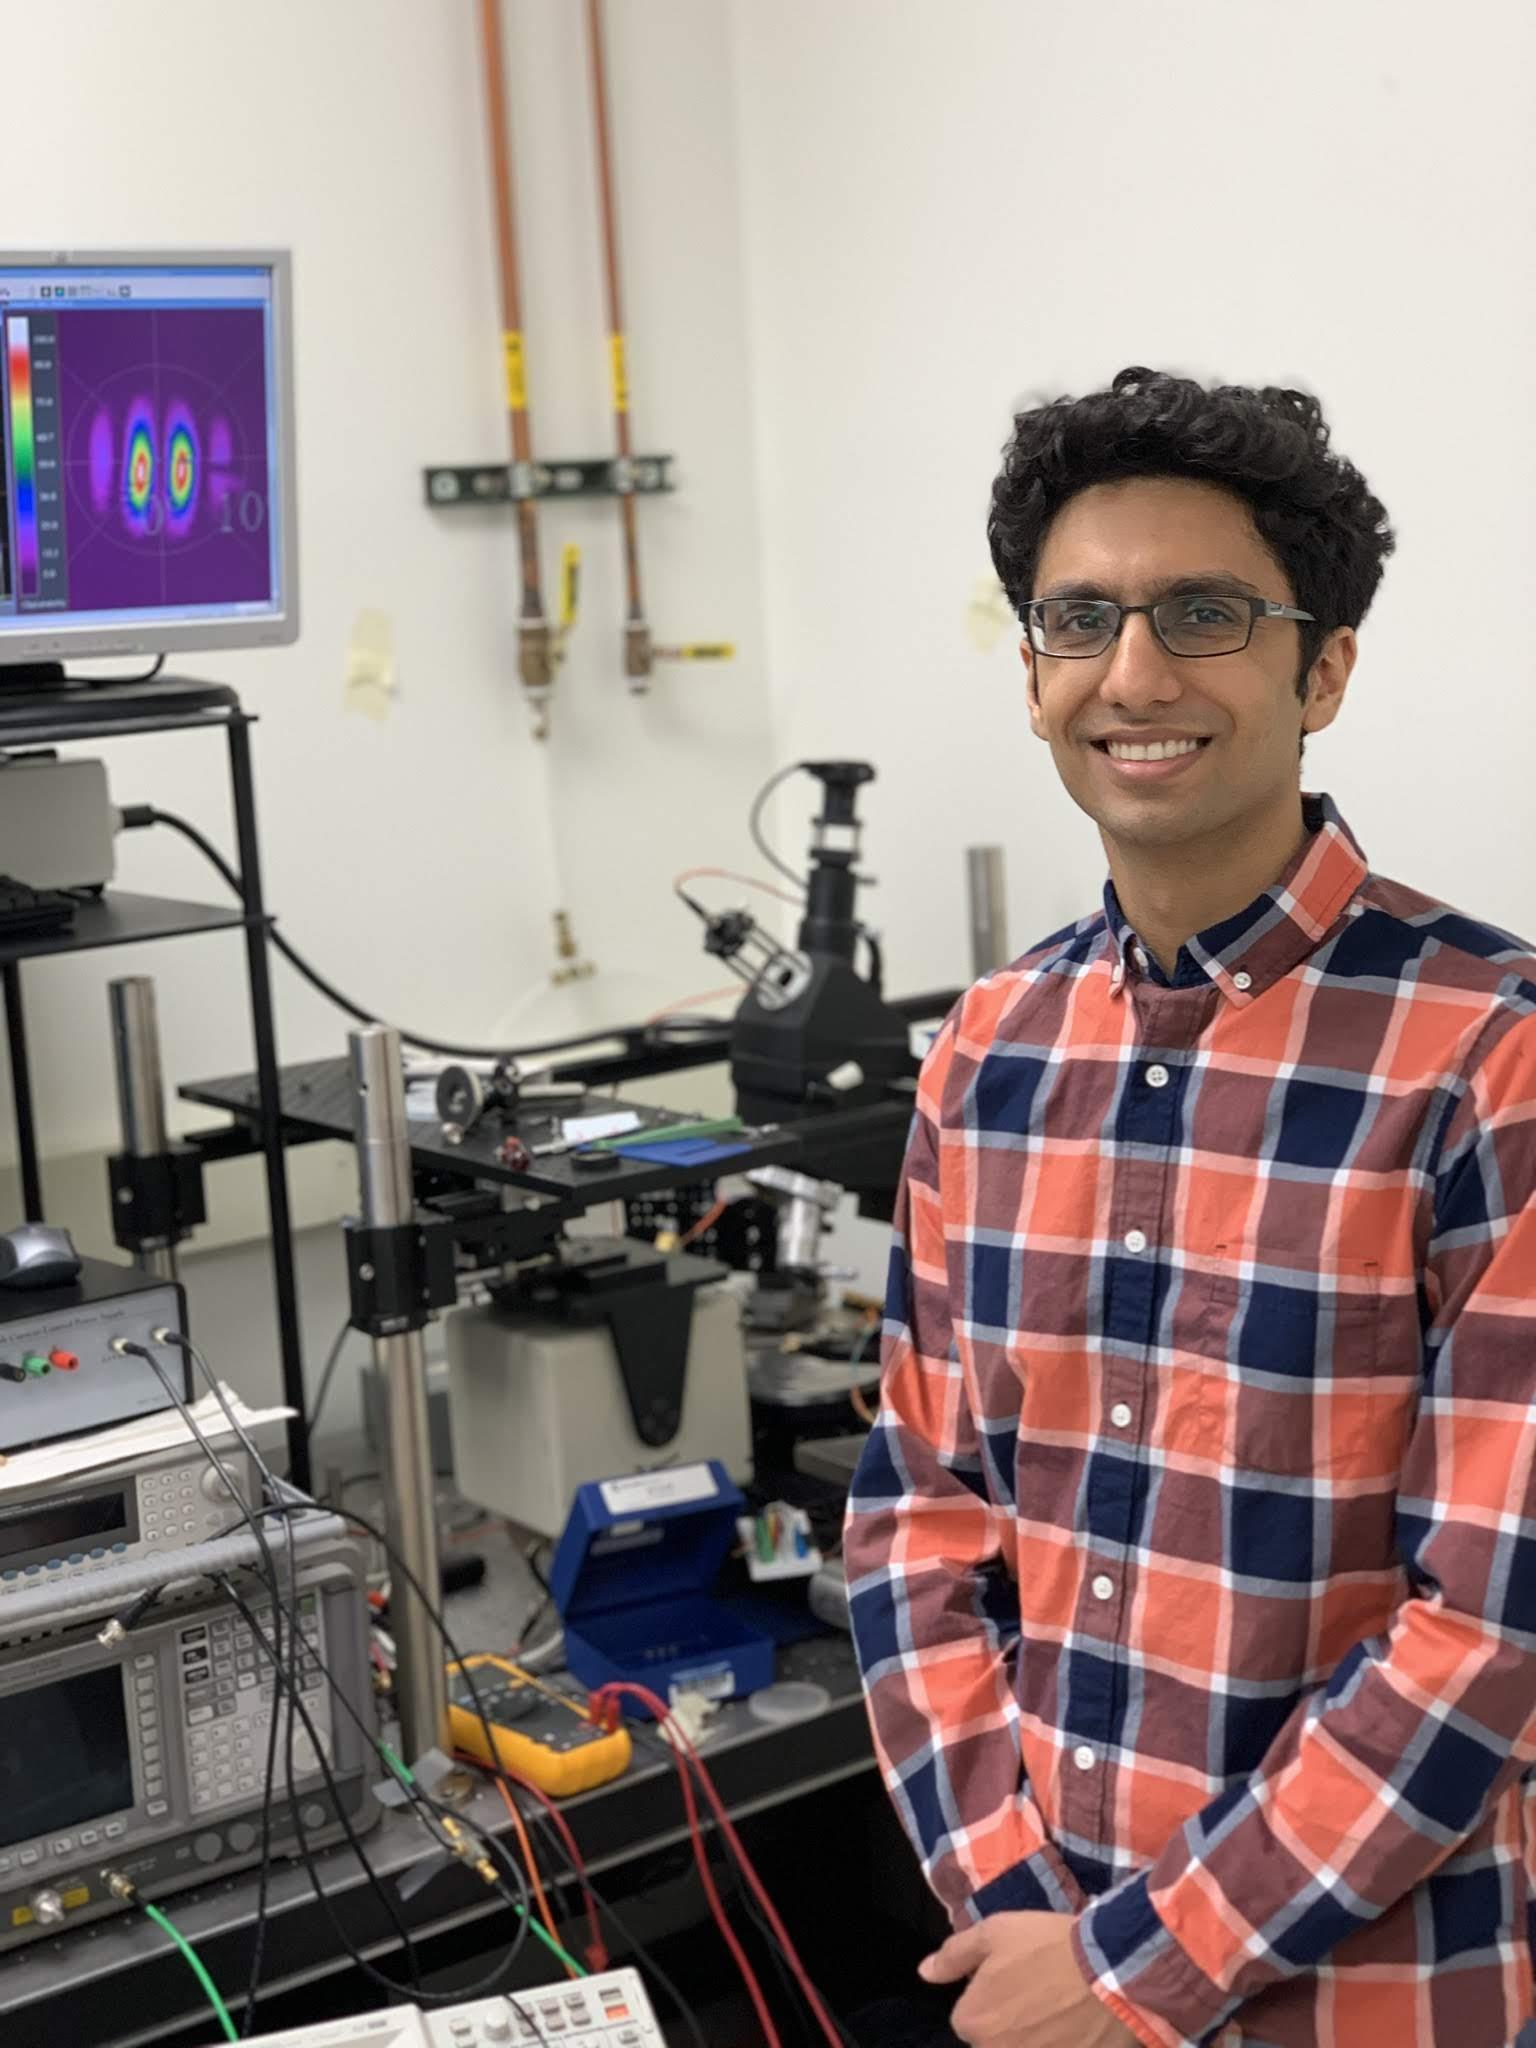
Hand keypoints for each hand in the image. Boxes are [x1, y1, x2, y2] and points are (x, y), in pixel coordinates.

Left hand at [920, 1911, 1139, 2047]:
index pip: (967, 2018)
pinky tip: (1071, 2034)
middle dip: (1008, 2025)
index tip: (1012, 1982)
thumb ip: (953, 1956)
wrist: (1108, 1972)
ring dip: (1033, 2039)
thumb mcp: (994, 1932)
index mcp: (972, 2021)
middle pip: (993, 2042)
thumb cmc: (1046, 1945)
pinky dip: (1056, 2045)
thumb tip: (924, 1973)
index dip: (987, 1998)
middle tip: (1038, 1998)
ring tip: (1058, 2016)